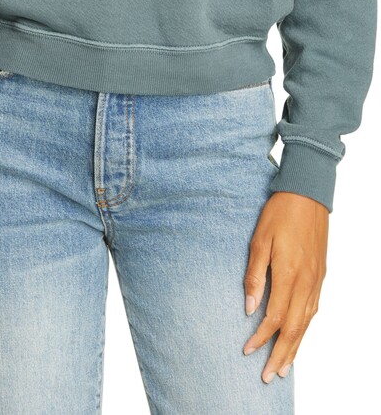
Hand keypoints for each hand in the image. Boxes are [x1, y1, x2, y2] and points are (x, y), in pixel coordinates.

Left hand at [243, 191, 328, 382]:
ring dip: (295, 347)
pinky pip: (313, 310)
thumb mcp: (259, 239)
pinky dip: (305, 328)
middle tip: (269, 376)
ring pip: (306, 323)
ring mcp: (316, 280)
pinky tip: (299, 336)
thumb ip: (254, 275)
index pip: (274, 317)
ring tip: (284, 366)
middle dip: (280, 354)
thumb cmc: (280, 212)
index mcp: (289, 274)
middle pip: (294, 328)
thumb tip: (250, 307)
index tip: (248, 350)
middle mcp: (306, 282)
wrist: (308, 193)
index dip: (261, 338)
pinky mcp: (320, 275)